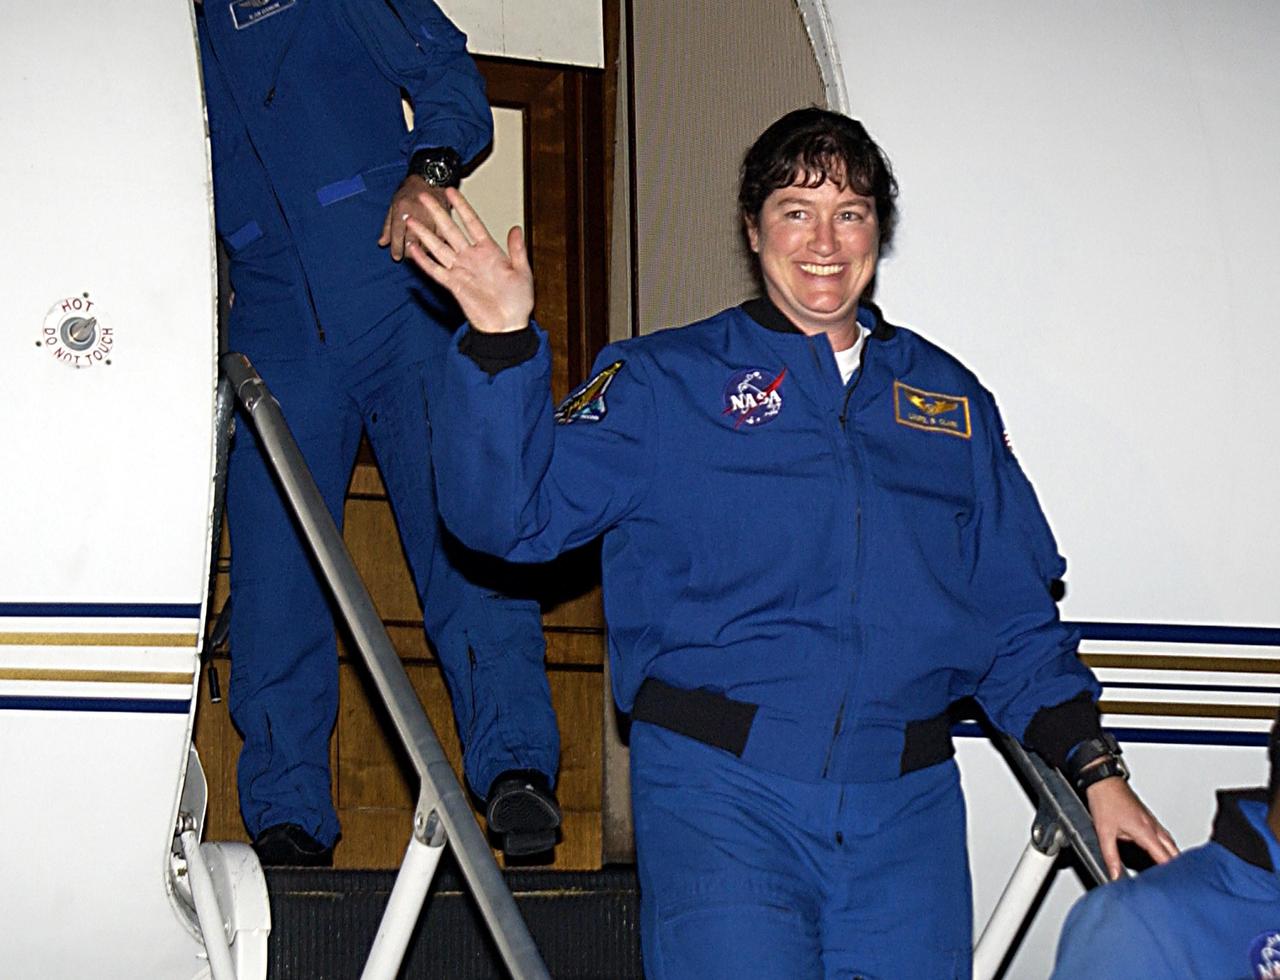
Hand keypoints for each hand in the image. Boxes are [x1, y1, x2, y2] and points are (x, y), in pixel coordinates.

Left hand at [379, 176, 447, 261]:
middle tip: (407, 255)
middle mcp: (416, 213)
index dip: (396, 248)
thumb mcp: (394, 204)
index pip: (397, 234)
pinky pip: (440, 238)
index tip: (396, 257)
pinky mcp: (445, 219)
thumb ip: (387, 225)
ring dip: (422, 250)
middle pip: (412, 241)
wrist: (431, 177)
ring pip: (427, 242)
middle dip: (408, 252)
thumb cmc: (410, 190)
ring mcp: (432, 217)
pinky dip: (437, 244)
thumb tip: (382, 243)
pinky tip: (434, 246)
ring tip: (419, 252)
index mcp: (402, 209)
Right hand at [403, 187, 533, 333]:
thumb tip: (516, 228)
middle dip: (436, 212)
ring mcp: (460, 270)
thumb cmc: (518, 302)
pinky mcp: (453, 285)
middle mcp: (471, 258)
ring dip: (424, 233)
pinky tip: (412, 248)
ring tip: (410, 218)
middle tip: (423, 196)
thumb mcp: (522, 272)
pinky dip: (423, 260)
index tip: (450, 191)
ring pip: (438, 247)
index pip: (471, 223)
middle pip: (450, 230)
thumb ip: (517, 250)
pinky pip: (435, 270)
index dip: (461, 207)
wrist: (507, 326)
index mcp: (489, 251)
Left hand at [1085, 777, 1178, 879]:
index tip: (1176, 885)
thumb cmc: (1105, 801)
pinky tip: (1164, 852)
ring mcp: (1152, 821)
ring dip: (1175, 857)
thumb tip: (1114, 874)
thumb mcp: (1104, 832)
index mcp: (1145, 831)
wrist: (1103, 781)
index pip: (1165, 857)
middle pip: (1174, 851)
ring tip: (1176, 873)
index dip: (1172, 873)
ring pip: (1170, 843)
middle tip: (1180, 883)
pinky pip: (1164, 836)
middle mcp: (1153, 826)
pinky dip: (1168, 847)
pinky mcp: (1148, 818)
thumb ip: (1110, 856)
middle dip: (1178, 867)